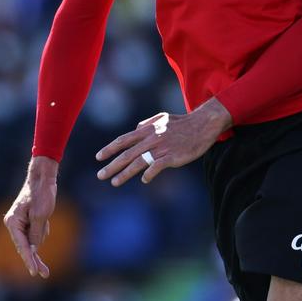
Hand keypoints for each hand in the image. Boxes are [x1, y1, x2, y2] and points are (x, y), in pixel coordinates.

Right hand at [3, 156, 59, 278]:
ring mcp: (20, 224)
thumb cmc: (41, 194)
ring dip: (42, 235)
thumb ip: (36, 233)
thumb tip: (34, 249)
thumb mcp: (41, 215)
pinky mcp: (28, 222)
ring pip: (33, 240)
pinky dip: (43, 230)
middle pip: (25, 247)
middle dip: (35, 259)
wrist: (43, 178)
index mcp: (13, 222)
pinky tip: (46, 218)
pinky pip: (37, 233)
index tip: (34, 272)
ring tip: (46, 217)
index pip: (22, 246)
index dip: (29, 260)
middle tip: (45, 274)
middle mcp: (14, 224)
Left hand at [97, 99, 231, 186]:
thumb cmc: (183, 123)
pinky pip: (156, 167)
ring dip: (124, 174)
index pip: (123, 140)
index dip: (110, 149)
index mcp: (147, 129)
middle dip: (112, 165)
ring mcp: (161, 148)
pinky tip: (144, 180)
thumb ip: (147, 123)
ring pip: (138, 162)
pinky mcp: (172, 156)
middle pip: (127, 154)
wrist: (203, 125)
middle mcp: (150, 138)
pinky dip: (149, 174)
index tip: (98, 157)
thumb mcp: (162, 118)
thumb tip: (134, 129)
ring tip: (114, 182)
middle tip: (100, 175)